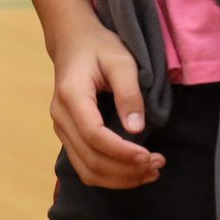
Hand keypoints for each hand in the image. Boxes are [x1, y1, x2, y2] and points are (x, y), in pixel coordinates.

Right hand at [48, 20, 162, 189]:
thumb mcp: (121, 61)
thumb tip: (136, 129)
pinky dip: (109, 176)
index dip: (122, 152)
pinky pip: (85, 165)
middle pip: (90, 159)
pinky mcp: (68, 135)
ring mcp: (61, 128)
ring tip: (150, 173)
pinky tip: (132, 171)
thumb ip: (129, 93)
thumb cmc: (99, 47)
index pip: (94, 135)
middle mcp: (61, 117)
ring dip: (119, 178)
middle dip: (126, 170)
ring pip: (86, 169)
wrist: (72, 41)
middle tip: (159, 165)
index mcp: (72, 96)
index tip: (150, 156)